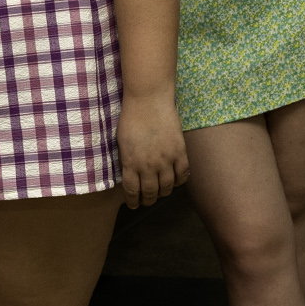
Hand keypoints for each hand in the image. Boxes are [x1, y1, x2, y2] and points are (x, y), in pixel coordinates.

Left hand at [116, 93, 189, 209]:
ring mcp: (166, 160)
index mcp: (130, 163)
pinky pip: (183, 174)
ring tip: (161, 193)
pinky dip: (180, 181)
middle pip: (150, 192)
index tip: (133, 205)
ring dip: (164, 193)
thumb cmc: (131, 117)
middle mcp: (148, 165)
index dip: (133, 201)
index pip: (132, 191)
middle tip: (147, 202)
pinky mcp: (180, 152)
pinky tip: (176, 181)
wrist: (149, 100)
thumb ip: (126, 160)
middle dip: (148, 200)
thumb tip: (129, 174)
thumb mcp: (121, 142)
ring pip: (167, 187)